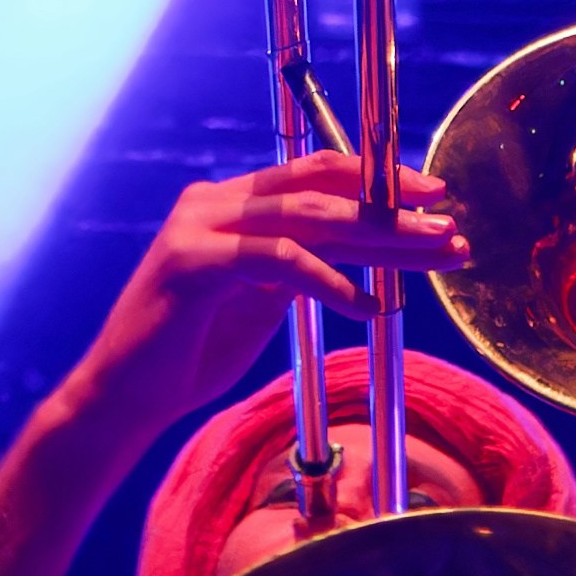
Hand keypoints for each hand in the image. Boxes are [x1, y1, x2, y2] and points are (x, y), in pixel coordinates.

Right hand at [67, 154, 464, 445]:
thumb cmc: (190, 355)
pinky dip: (331, 282)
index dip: (379, 182)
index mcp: (230, 203)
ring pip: (309, 217)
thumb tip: (357, 251)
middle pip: (322, 188)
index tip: (435, 200)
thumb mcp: (259, 303)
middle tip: (451, 224)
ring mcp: (200, 227)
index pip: (316, 177)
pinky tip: (371, 306)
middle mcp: (214, 202)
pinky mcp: (192, 262)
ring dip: (381, 237)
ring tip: (432, 254)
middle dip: (394, 205)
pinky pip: (279, 262)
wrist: (125, 398)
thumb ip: (297, 269)